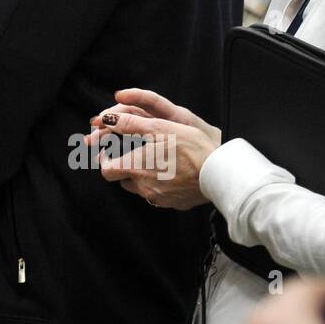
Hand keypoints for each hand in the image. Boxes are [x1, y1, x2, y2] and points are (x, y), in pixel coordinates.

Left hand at [86, 87, 220, 209]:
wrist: (219, 174)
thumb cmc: (190, 148)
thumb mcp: (160, 128)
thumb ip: (129, 123)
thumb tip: (106, 119)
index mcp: (137, 167)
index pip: (107, 170)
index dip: (105, 160)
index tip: (109, 151)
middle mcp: (144, 187)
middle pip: (121, 180)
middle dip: (122, 168)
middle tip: (131, 155)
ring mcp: (159, 198)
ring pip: (139, 189)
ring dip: (140, 177)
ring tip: (153, 162)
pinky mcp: (173, 203)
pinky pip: (158, 196)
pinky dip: (158, 185)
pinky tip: (170, 174)